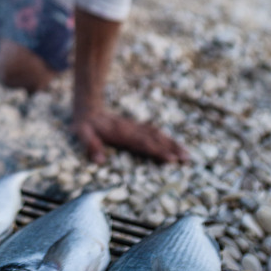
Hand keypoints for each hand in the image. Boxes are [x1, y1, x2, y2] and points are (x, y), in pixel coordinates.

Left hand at [72, 108, 189, 164]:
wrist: (88, 108)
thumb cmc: (85, 125)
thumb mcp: (82, 134)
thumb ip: (90, 145)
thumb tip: (99, 161)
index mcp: (122, 133)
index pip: (143, 143)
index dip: (157, 151)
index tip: (171, 159)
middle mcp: (132, 130)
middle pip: (155, 139)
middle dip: (172, 149)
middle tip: (188, 159)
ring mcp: (135, 127)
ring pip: (157, 135)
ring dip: (172, 144)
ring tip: (187, 154)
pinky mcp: (136, 127)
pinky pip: (154, 132)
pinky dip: (166, 139)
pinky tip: (175, 145)